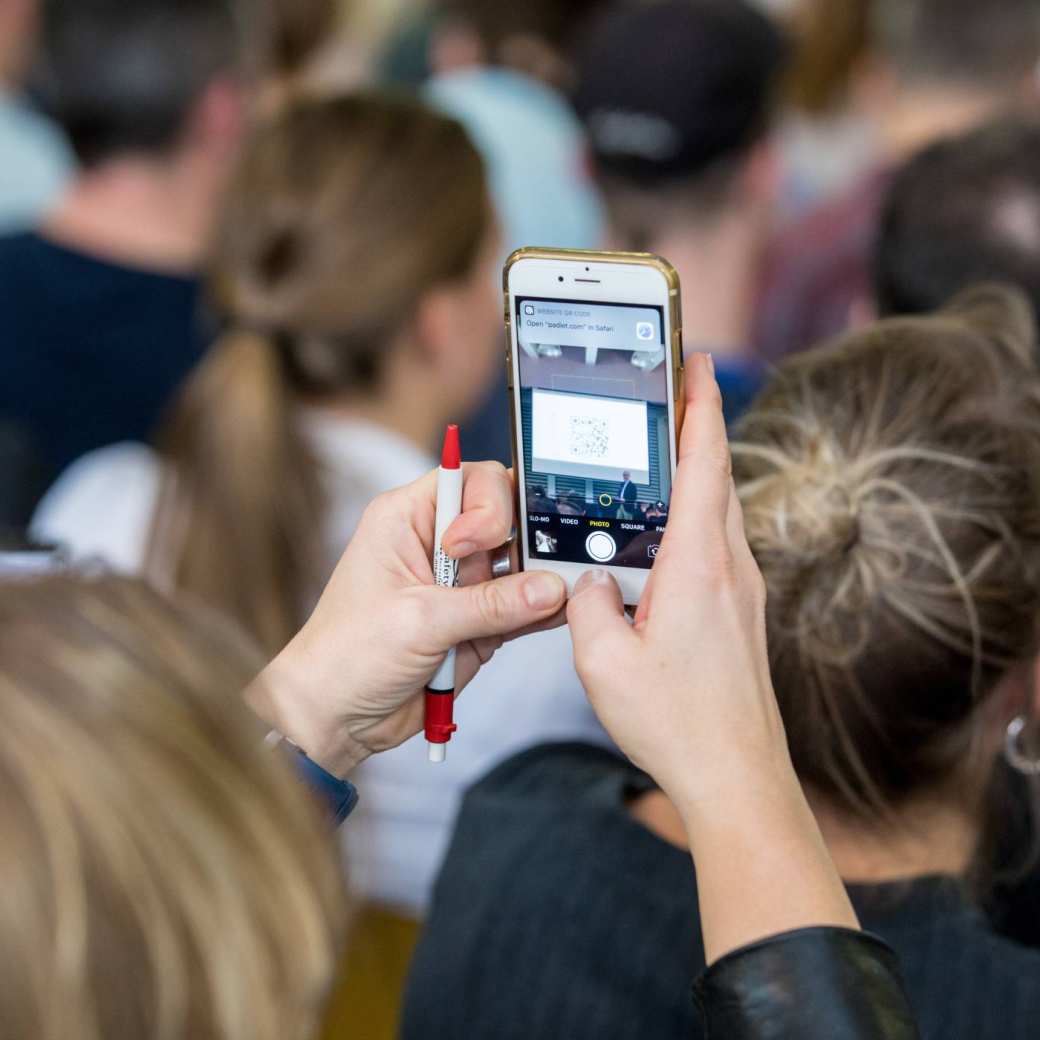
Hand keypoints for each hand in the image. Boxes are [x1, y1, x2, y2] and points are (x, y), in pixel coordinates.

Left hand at [248, 462, 565, 775]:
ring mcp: (461, 584)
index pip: (470, 480)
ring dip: (540, 577)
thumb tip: (548, 588)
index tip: (473, 546)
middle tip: (536, 568)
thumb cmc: (347, 655)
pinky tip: (560, 612)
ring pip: (520, 563)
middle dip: (526, 539)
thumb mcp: (419, 621)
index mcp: (408, 518)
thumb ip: (489, 605)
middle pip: (505, 517)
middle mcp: (438, 544)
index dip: (487, 505)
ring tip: (559, 593)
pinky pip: (522, 606)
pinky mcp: (478, 621)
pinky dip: (542, 610)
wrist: (335, 718)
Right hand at [567, 353, 785, 808]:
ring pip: (720, 512)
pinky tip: (665, 536)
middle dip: (698, 427)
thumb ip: (587, 606)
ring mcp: (744, 592)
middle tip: (675, 391)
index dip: (701, 408)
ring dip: (696, 474)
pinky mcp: (742, 613)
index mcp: (698, 568)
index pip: (703, 466)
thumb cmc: (676, 724)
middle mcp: (731, 570)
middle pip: (716, 478)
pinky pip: (718, 547)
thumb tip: (591, 583)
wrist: (736, 776)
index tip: (699, 365)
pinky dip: (696, 520)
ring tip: (661, 455)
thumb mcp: (603, 663)